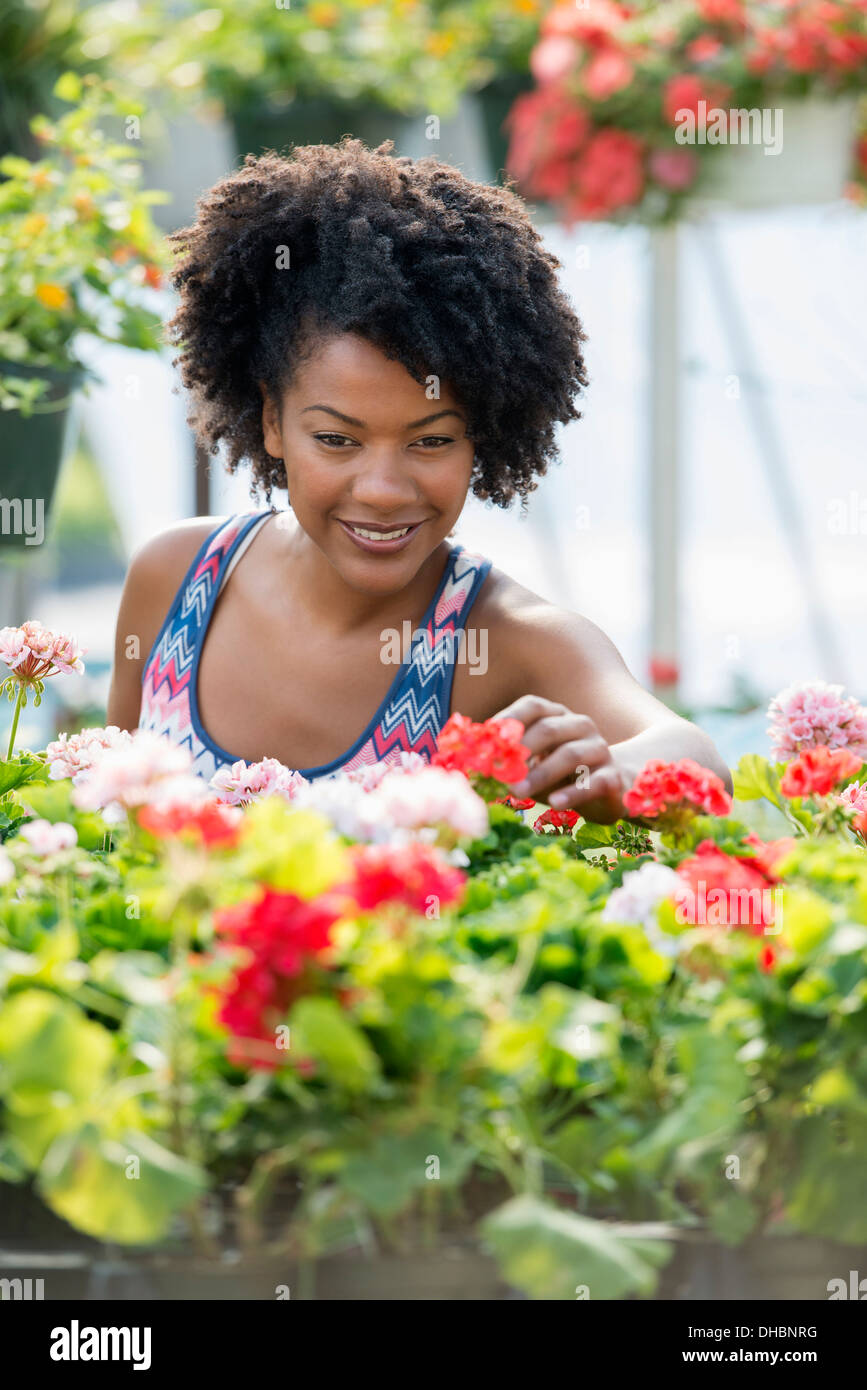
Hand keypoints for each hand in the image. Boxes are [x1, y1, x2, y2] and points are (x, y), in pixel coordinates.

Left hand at [494, 695, 627, 823]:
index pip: (533, 706)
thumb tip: (475, 767)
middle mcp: (581, 726)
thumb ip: (511, 762)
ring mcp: (599, 749)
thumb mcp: (534, 766)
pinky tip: (555, 804)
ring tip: (517, 792)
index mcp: (558, 716)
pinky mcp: (612, 776)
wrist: (610, 791)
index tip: (488, 738)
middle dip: (521, 750)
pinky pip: (593, 782)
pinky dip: (572, 793)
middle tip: (498, 772)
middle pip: (549, 729)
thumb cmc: (561, 776)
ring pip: (570, 755)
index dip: (510, 718)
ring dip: (540, 774)